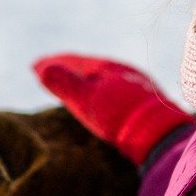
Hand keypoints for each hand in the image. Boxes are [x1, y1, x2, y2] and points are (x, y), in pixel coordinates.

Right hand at [33, 54, 193, 165]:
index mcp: (108, 67)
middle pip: (89, 69)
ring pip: (104, 80)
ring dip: (85, 82)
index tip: (34, 66)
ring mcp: (137, 87)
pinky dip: (100, 93)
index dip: (52, 64)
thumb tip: (42, 68)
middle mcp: (124, 73)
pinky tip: (103, 102)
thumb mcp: (87, 100)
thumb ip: (65, 85)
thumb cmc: (121, 117)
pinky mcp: (146, 104)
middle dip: (68, 70)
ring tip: (72, 86)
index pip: (74, 61)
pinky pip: (116, 92)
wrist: (161, 134)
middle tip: (48, 72)